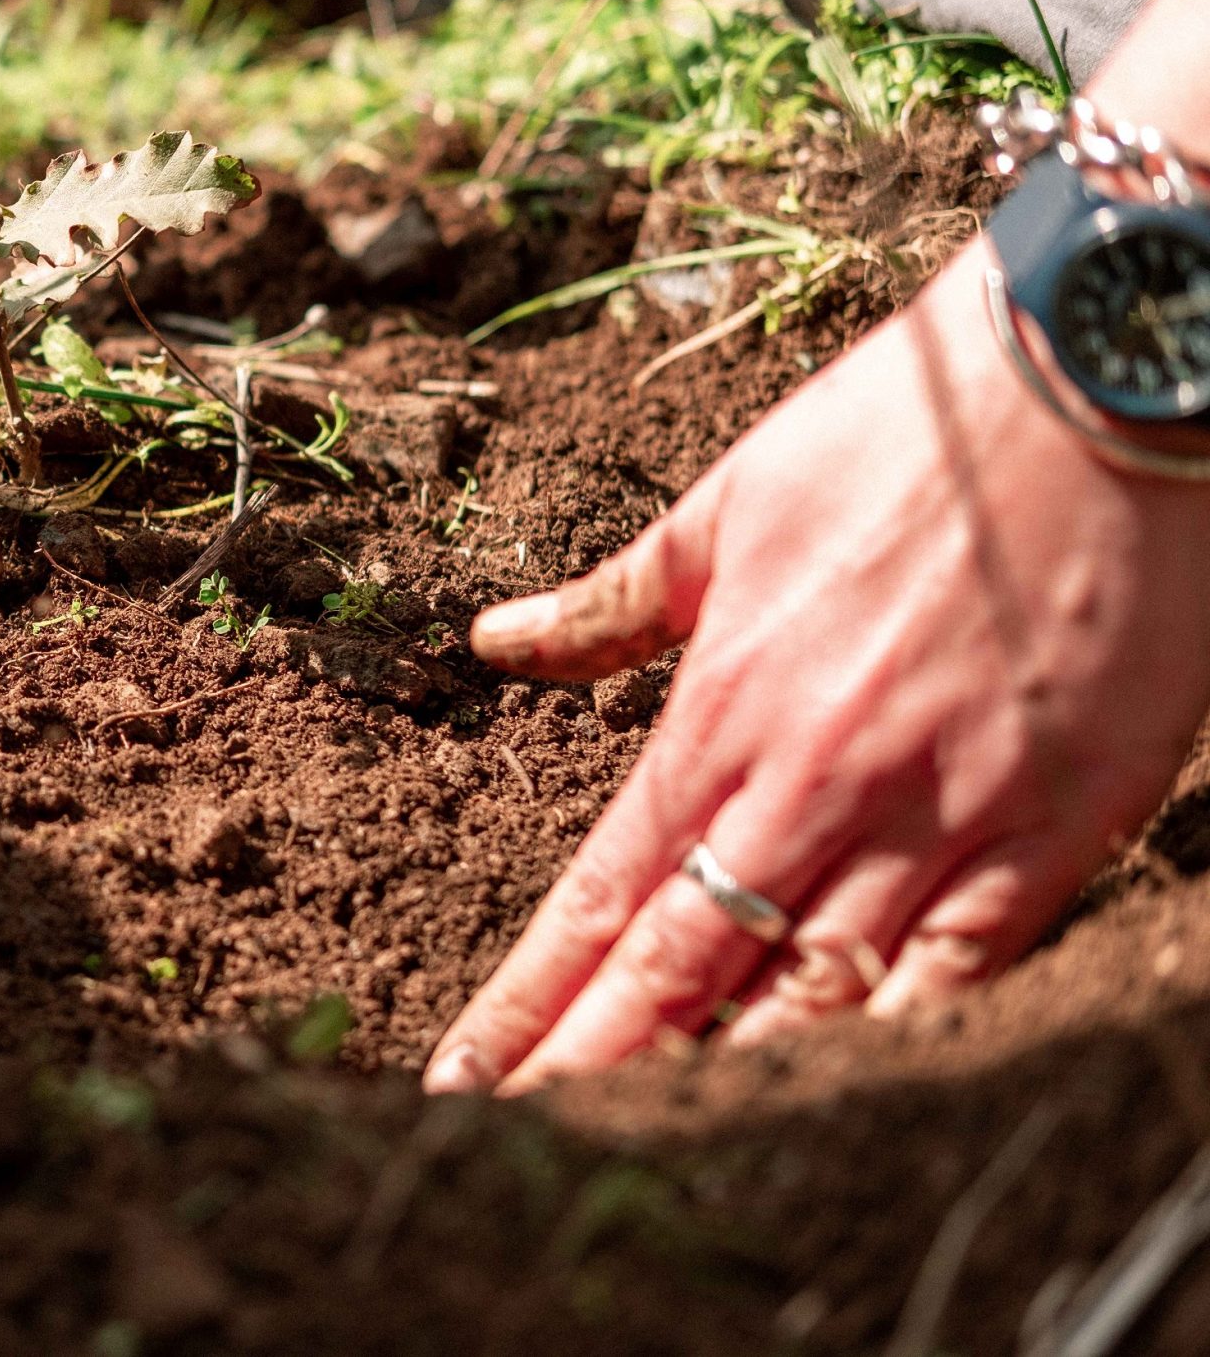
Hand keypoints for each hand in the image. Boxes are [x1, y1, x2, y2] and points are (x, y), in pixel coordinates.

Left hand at [426, 242, 1209, 1093]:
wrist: (1088, 393)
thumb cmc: (899, 438)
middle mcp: (808, 786)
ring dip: (722, 1082)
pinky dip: (890, 1045)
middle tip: (512, 1156)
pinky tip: (832, 1106)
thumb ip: (606, 608)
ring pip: (807, 991)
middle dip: (592, 1070)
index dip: (529, 1000)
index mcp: (718, 713)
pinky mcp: (1047, 834)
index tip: (464, 1076)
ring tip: (645, 1158)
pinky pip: (957, 975)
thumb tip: (491, 643)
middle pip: (680, 971)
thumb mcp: (717, 512)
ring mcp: (931, 820)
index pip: (598, 896)